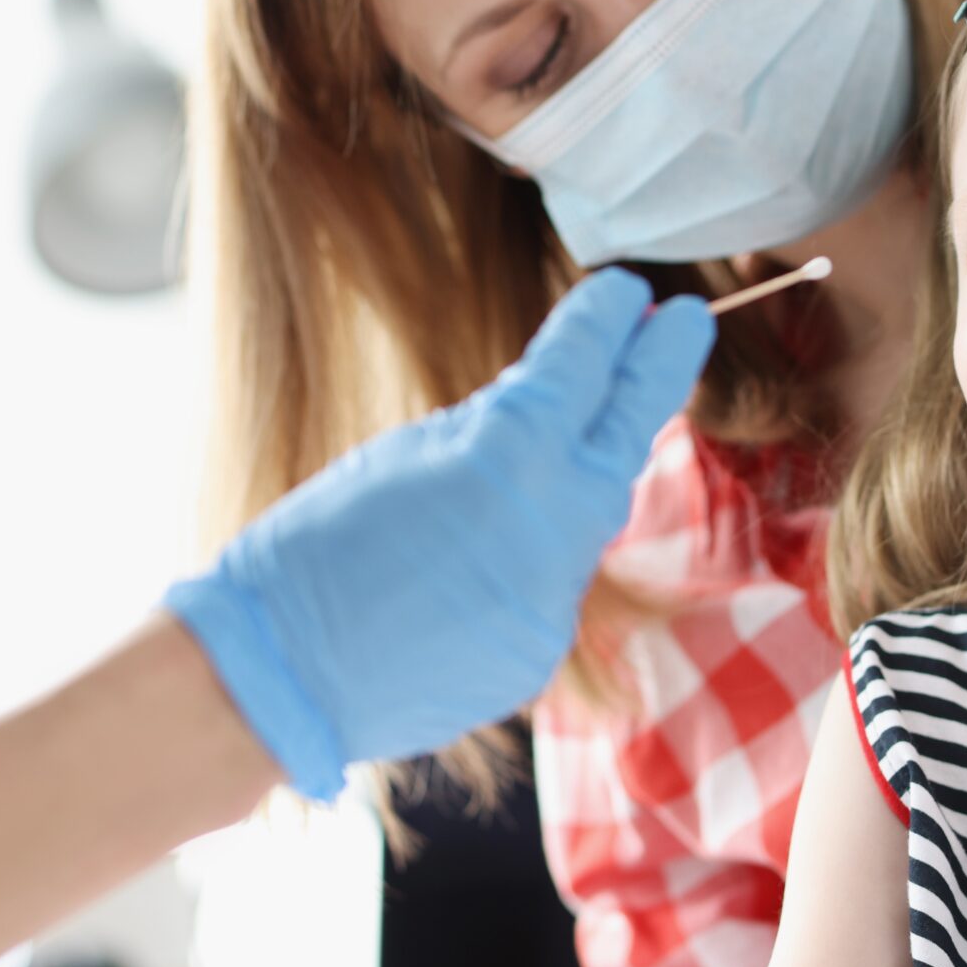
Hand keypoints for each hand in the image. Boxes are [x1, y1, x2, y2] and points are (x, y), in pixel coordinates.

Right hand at [164, 268, 714, 798]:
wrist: (281, 674)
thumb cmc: (316, 546)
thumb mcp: (401, 453)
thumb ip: (488, 425)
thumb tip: (543, 401)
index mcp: (505, 454)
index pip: (582, 367)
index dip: (609, 321)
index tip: (629, 293)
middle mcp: (549, 523)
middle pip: (625, 434)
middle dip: (658, 372)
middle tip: (685, 320)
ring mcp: (553, 596)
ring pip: (586, 516)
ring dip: (577, 473)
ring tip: (550, 447)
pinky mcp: (541, 650)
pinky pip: (550, 582)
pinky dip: (528, 556)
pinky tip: (473, 558)